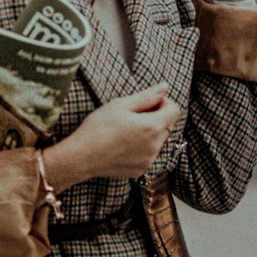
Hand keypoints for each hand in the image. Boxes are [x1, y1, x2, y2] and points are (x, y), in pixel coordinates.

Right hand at [45, 83, 180, 186]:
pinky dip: (140, 148)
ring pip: (157, 141)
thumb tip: (165, 87)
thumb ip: (147, 96)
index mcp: (152, 126)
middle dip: (155, 118)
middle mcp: (156, 145)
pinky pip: (148, 154)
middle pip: (166, 126)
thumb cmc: (98, 128)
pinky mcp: (141, 170)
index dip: (163, 103)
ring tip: (124, 132)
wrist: (81, 157)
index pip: (174, 110)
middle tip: (131, 116)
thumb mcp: (120, 105)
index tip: (146, 104)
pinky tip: (121, 145)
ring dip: (148, 134)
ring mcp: (149, 160)